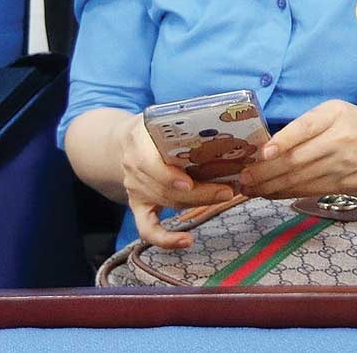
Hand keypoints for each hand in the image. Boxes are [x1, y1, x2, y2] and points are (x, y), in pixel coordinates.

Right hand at [117, 117, 237, 249]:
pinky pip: (147, 228)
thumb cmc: (155, 126)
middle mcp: (133, 168)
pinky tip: (186, 242)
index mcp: (138, 141)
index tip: (189, 183)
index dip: (168, 177)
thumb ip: (190, 118)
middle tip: (229, 190)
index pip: (149, 165)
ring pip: (167, 202)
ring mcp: (135, 188)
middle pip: (166, 188)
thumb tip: (234, 117)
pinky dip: (165, 239)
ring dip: (197, 203)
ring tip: (226, 196)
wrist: (122, 141)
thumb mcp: (165, 115)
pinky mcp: (138, 205)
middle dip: (200, 192)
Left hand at [234, 100, 356, 198]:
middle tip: (242, 179)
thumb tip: (270, 146)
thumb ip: (305, 125)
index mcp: (335, 117)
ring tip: (250, 189)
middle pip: (297, 160)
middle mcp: (339, 142)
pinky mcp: (345, 185)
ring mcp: (342, 167)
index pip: (305, 128)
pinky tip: (271, 193)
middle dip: (265, 173)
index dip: (283, 141)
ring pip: (300, 180)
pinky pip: (310, 191)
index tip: (263, 152)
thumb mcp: (334, 111)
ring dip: (271, 187)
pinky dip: (287, 193)